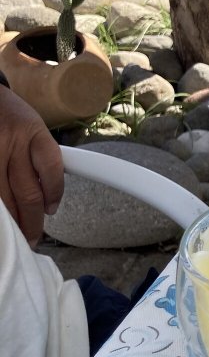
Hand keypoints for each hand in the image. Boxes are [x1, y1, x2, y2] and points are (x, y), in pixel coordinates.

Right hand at [0, 85, 63, 246]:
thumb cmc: (11, 119)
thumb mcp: (34, 129)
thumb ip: (42, 160)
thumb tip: (48, 200)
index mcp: (33, 132)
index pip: (52, 170)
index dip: (54, 195)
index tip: (51, 210)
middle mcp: (11, 143)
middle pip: (28, 193)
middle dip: (32, 221)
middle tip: (33, 237)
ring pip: (5, 199)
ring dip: (14, 221)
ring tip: (17, 234)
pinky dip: (1, 208)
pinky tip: (4, 218)